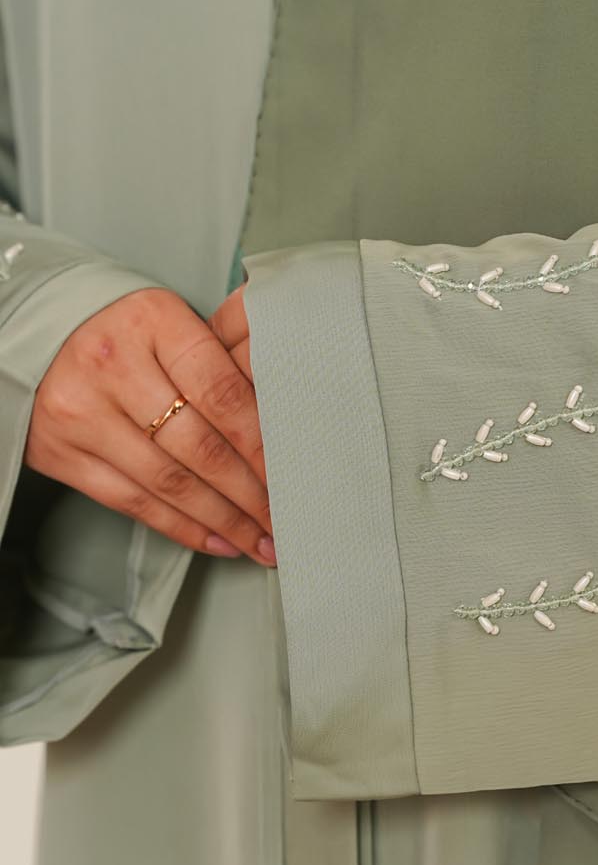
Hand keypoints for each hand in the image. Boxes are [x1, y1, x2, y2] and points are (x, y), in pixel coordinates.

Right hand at [26, 286, 275, 563]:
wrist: (37, 334)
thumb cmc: (128, 333)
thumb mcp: (173, 323)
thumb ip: (225, 356)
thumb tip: (289, 411)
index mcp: (153, 323)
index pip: (222, 392)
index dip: (262, 444)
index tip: (294, 476)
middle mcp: (113, 366)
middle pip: (199, 446)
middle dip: (250, 493)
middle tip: (286, 520)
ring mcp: (81, 412)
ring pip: (168, 483)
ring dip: (223, 521)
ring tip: (260, 541)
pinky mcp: (60, 452)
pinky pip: (132, 502)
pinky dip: (181, 527)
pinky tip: (217, 540)